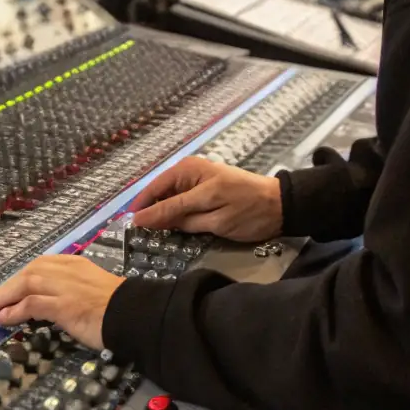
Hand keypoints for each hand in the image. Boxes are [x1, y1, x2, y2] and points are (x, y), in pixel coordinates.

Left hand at [0, 255, 123, 349]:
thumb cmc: (116, 308)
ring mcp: (65, 286)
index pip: (38, 266)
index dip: (17, 280)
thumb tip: (48, 306)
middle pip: (27, 273)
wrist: (134, 315)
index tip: (4, 293)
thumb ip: (69, 292)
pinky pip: (31, 304)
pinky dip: (14, 311)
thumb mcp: (90, 291)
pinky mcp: (64, 304)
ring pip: (24, 284)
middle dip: (4, 290)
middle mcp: (67, 270)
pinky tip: (4, 320)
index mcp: (74, 264)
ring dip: (3, 299)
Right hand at [130, 156, 281, 241]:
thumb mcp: (212, 216)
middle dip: (149, 214)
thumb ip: (177, 216)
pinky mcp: (202, 190)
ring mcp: (195, 180)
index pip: (154, 192)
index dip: (141, 212)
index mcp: (188, 172)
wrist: (280, 206)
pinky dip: (175, 215)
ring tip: (152, 236)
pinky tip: (173, 229)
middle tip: (139, 238)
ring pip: (168, 200)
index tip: (128, 232)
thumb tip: (144, 220)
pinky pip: (180, 202)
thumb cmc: (248, 210)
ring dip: (162, 216)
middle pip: (158, 194)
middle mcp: (187, 171)